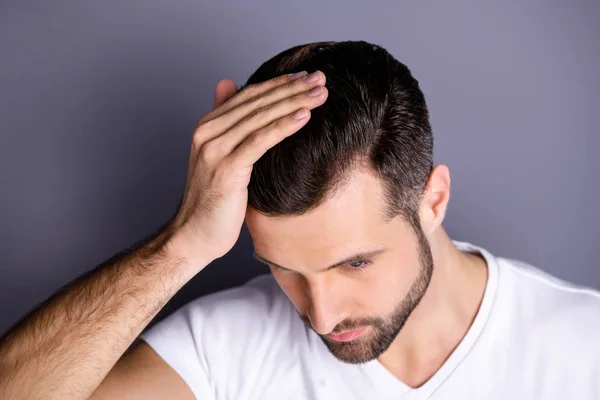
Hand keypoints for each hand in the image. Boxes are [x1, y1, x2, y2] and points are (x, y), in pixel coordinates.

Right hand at [166, 70, 327, 266]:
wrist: (194, 235)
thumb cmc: (213, 201)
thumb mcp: (219, 157)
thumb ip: (226, 122)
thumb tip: (227, 83)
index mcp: (207, 126)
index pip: (249, 95)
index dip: (279, 84)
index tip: (306, 77)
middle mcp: (208, 132)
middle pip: (257, 102)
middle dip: (292, 88)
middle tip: (320, 79)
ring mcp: (215, 149)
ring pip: (261, 117)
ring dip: (294, 103)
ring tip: (319, 94)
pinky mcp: (226, 168)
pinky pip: (260, 141)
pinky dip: (284, 127)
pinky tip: (304, 117)